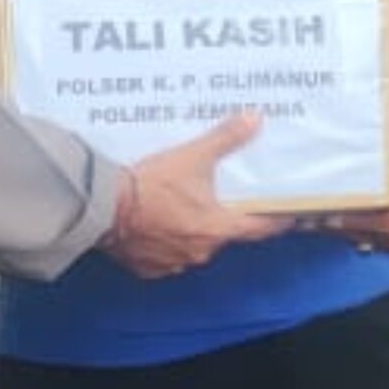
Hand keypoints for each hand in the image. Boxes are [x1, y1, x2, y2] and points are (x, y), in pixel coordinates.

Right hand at [107, 113, 288, 277]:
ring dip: (188, 232)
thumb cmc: (151, 184)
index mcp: (217, 228)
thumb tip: (255, 119)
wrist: (103, 207)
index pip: (259, 228)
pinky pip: (163, 258)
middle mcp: (200, 252)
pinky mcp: (147, 269)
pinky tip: (153, 225)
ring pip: (191, 247)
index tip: (285, 214)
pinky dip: (162, 244)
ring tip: (175, 209)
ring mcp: (173, 264)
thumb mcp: (192, 156)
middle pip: (221, 235)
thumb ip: (225, 139)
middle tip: (210, 198)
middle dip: (219, 219)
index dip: (273, 220)